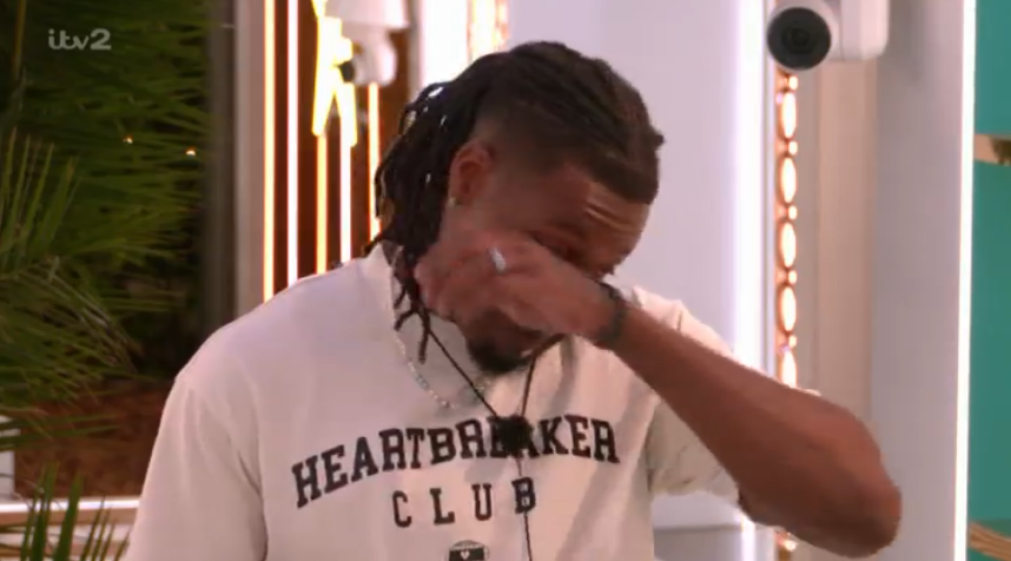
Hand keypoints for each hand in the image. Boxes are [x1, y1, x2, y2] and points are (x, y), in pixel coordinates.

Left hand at [414, 221, 611, 339]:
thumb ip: (481, 275)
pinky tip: (461, 316)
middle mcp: (511, 242)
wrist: (588, 307)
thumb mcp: (512, 277)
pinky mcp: (522, 283)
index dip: (438, 254)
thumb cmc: (548, 294)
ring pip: (470, 272)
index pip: (464, 238)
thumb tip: (440, 281)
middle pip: (462, 251)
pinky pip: (485, 292)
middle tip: (425, 293)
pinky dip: (469, 305)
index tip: (419, 273)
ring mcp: (517, 260)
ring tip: (439, 307)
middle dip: (439, 272)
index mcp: (507, 235)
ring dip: (450, 291)